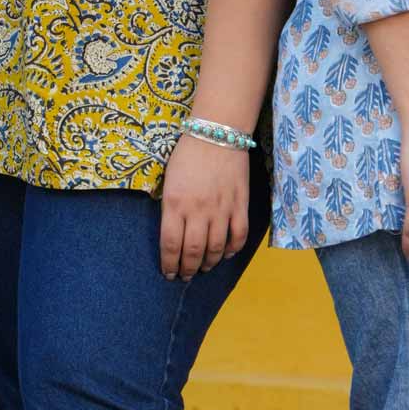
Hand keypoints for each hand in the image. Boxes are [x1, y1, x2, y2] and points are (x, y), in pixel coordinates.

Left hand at [159, 133, 250, 279]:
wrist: (216, 133)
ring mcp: (221, 209)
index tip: (168, 274)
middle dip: (187, 270)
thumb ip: (170, 209)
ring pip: (215, 249)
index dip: (169, 264)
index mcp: (175, 204)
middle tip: (185, 276)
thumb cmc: (187, 155)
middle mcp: (197, 211)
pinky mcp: (240, 205)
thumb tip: (173, 234)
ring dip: (208, 264)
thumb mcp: (168, 182)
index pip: (170, 245)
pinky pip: (238, 236)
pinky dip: (231, 250)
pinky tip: (224, 254)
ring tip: (202, 268)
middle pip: (192, 252)